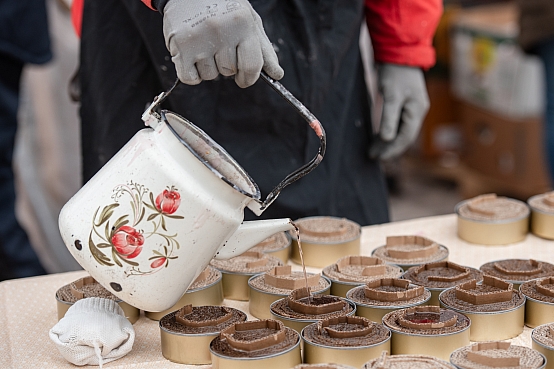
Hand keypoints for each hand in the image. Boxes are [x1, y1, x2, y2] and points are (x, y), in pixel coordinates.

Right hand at [162, 0, 283, 87]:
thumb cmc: (223, 6)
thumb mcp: (249, 20)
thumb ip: (264, 49)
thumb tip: (276, 75)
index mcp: (242, 23)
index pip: (252, 66)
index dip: (249, 78)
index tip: (245, 79)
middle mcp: (220, 30)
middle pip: (229, 72)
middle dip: (227, 66)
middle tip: (220, 47)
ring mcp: (198, 38)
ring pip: (210, 76)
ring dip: (209, 68)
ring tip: (205, 45)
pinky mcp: (179, 45)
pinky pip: (190, 78)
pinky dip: (192, 73)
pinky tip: (193, 55)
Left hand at [370, 64, 429, 159]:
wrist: (399, 51)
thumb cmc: (395, 73)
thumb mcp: (391, 95)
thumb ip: (390, 118)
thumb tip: (388, 139)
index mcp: (417, 111)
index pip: (405, 138)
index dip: (392, 150)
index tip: (378, 157)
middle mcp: (417, 111)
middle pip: (404, 136)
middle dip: (389, 148)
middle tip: (373, 156)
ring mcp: (413, 107)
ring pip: (401, 130)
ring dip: (388, 141)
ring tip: (374, 148)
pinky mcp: (406, 103)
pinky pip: (399, 123)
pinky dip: (389, 131)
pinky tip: (380, 135)